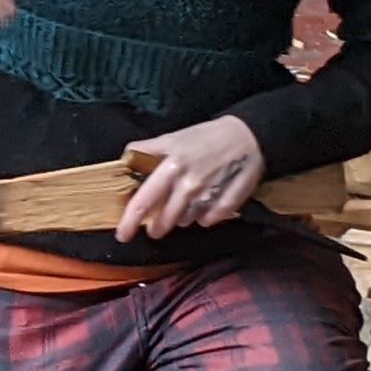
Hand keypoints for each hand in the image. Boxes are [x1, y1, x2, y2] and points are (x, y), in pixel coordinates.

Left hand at [117, 116, 266, 242]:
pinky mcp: (228, 204)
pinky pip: (208, 221)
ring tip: (183, 206)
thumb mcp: (172, 138)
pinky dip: (204, 217)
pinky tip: (204, 206)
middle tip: (155, 227)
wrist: (247, 135)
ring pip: (186, 221)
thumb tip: (125, 161)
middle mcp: (189, 184)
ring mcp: (210, 196)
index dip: (130, 221)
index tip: (123, 234)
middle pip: (165, 219)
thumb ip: (148, 151)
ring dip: (180, 218)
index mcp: (172, 167)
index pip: (144, 200)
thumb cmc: (206, 137)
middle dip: (157, 227)